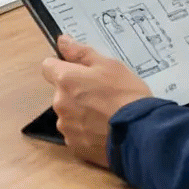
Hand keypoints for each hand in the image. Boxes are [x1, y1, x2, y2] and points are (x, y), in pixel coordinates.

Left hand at [39, 36, 153, 167]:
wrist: (140, 134)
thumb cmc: (126, 95)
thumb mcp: (109, 65)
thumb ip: (81, 53)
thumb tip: (62, 41)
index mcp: (65, 80)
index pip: (48, 67)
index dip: (62, 66)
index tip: (78, 70)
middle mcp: (60, 104)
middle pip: (61, 93)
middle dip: (76, 92)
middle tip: (102, 94)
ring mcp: (66, 127)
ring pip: (69, 114)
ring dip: (81, 113)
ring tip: (106, 114)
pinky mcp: (75, 146)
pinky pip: (77, 134)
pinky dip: (87, 132)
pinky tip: (105, 130)